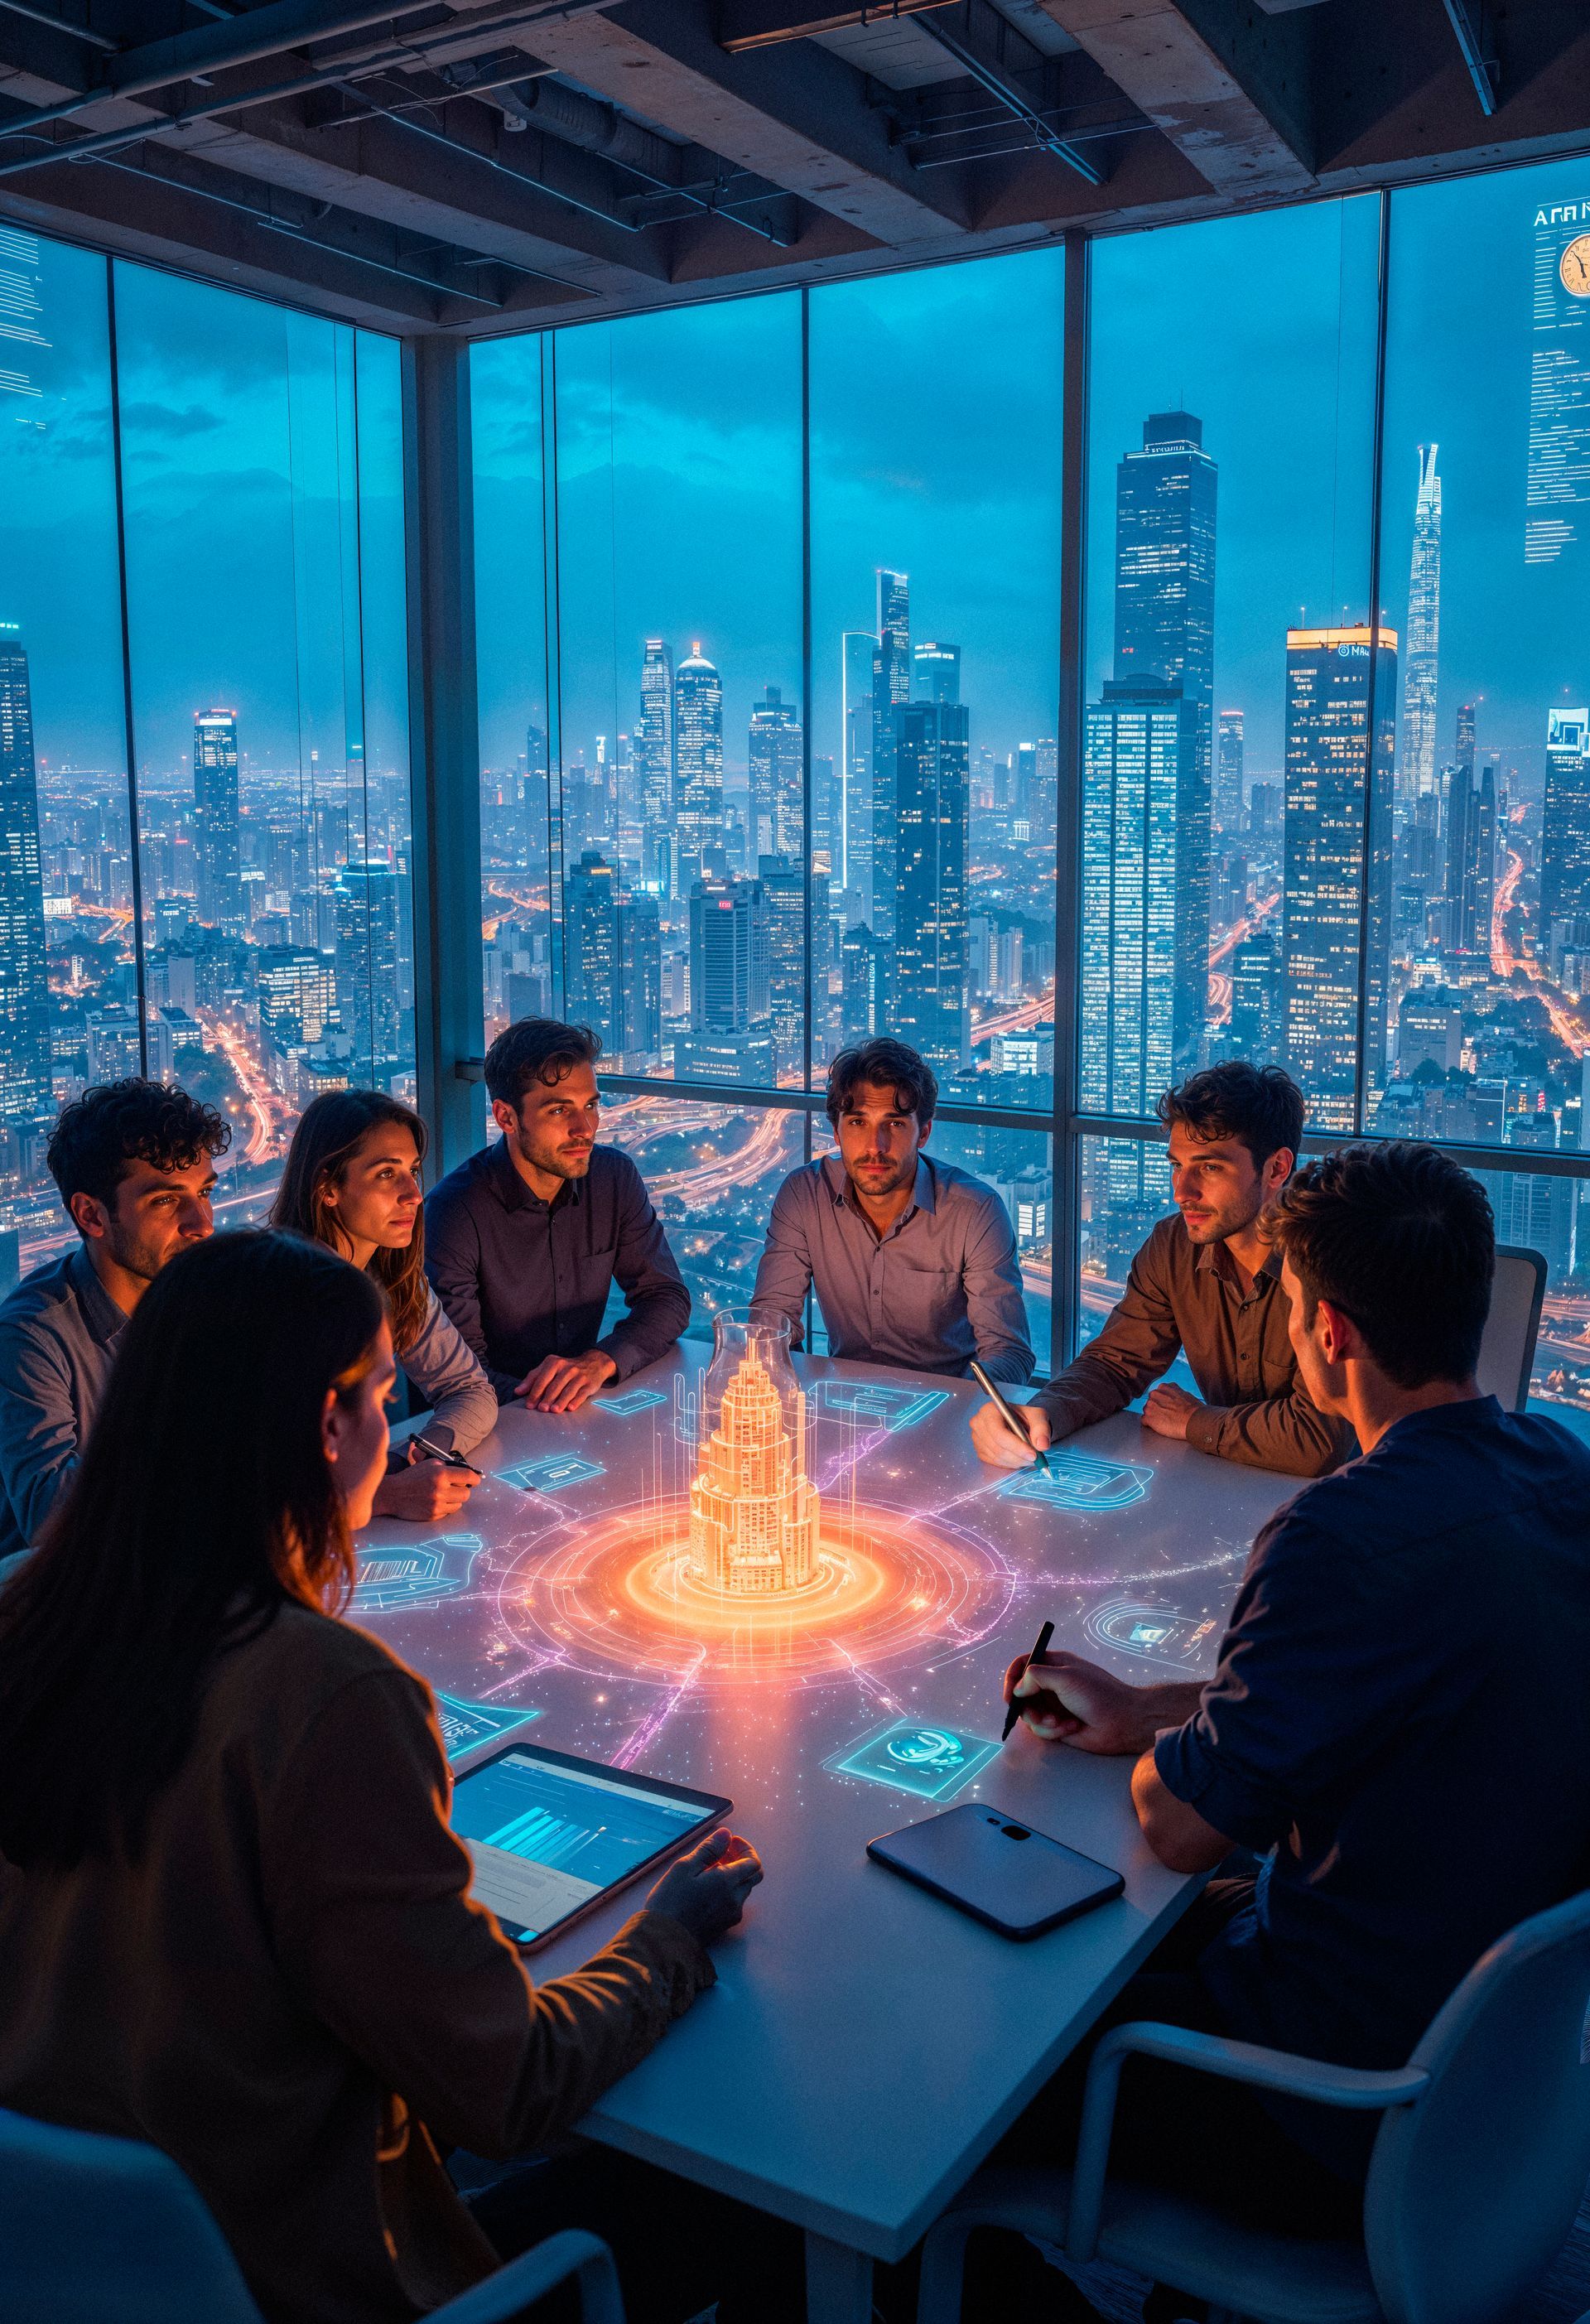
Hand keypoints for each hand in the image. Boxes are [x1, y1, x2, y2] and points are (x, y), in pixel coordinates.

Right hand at [371, 1448, 480, 1521]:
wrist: (392, 1493)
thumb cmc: (411, 1476)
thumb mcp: (429, 1463)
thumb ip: (448, 1465)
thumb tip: (468, 1470)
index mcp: (440, 1474)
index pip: (468, 1476)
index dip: (475, 1478)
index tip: (476, 1479)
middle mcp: (440, 1489)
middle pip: (466, 1493)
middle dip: (463, 1489)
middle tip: (456, 1487)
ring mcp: (437, 1504)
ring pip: (459, 1504)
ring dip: (454, 1499)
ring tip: (444, 1494)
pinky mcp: (433, 1515)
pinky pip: (448, 1512)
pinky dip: (445, 1507)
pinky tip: (435, 1501)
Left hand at [514, 1350, 617, 1412]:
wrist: (594, 1363)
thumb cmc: (566, 1368)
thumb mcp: (549, 1368)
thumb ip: (533, 1378)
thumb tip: (518, 1391)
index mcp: (554, 1363)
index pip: (542, 1379)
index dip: (535, 1392)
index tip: (529, 1405)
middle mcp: (567, 1368)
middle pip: (555, 1385)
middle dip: (547, 1398)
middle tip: (541, 1409)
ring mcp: (579, 1376)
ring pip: (568, 1390)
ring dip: (561, 1401)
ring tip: (554, 1410)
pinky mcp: (590, 1384)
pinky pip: (582, 1393)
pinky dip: (576, 1401)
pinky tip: (571, 1408)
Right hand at [646, 1828, 763, 1944]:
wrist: (663, 1941)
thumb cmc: (670, 1901)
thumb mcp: (684, 1868)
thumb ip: (709, 1850)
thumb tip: (726, 1835)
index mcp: (727, 1882)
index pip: (753, 1862)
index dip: (745, 1848)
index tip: (729, 1842)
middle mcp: (735, 1899)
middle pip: (752, 1875)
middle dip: (742, 1860)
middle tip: (722, 1853)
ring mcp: (731, 1915)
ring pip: (743, 1889)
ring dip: (734, 1876)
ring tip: (710, 1870)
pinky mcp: (724, 1926)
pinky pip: (734, 1903)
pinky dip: (729, 1890)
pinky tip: (708, 1889)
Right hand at [970, 1398, 1051, 1470]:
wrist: (1019, 1423)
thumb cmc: (1026, 1417)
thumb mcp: (1038, 1416)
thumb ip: (1041, 1428)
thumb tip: (1042, 1445)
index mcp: (989, 1410)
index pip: (999, 1432)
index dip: (1016, 1446)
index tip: (1033, 1454)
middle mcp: (978, 1423)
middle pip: (998, 1448)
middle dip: (1019, 1456)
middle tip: (1035, 1458)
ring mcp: (977, 1438)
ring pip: (998, 1458)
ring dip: (1017, 1461)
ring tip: (1029, 1457)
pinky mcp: (979, 1451)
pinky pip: (995, 1463)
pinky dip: (1010, 1464)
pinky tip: (1018, 1457)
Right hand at [1001, 1649, 1160, 1756]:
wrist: (1123, 1722)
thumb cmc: (1098, 1694)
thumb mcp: (1066, 1677)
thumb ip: (1036, 1676)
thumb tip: (1018, 1689)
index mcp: (1055, 1664)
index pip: (1023, 1664)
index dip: (1013, 1678)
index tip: (1010, 1696)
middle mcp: (1052, 1684)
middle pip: (1022, 1693)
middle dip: (1027, 1707)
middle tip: (1038, 1716)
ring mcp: (1055, 1705)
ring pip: (1030, 1714)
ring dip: (1042, 1721)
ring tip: (1059, 1724)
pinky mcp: (1058, 1726)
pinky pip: (1042, 1729)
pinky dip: (1053, 1731)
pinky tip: (1071, 1728)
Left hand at [1142, 1383, 1202, 1441]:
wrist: (1193, 1421)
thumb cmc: (1193, 1410)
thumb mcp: (1184, 1394)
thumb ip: (1173, 1393)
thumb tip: (1172, 1397)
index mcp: (1163, 1387)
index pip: (1157, 1394)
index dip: (1162, 1402)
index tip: (1167, 1408)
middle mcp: (1154, 1394)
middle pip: (1151, 1402)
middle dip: (1156, 1409)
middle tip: (1166, 1416)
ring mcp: (1150, 1406)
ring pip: (1147, 1411)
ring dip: (1153, 1417)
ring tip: (1164, 1422)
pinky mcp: (1148, 1417)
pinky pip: (1144, 1421)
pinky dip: (1149, 1425)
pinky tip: (1159, 1426)